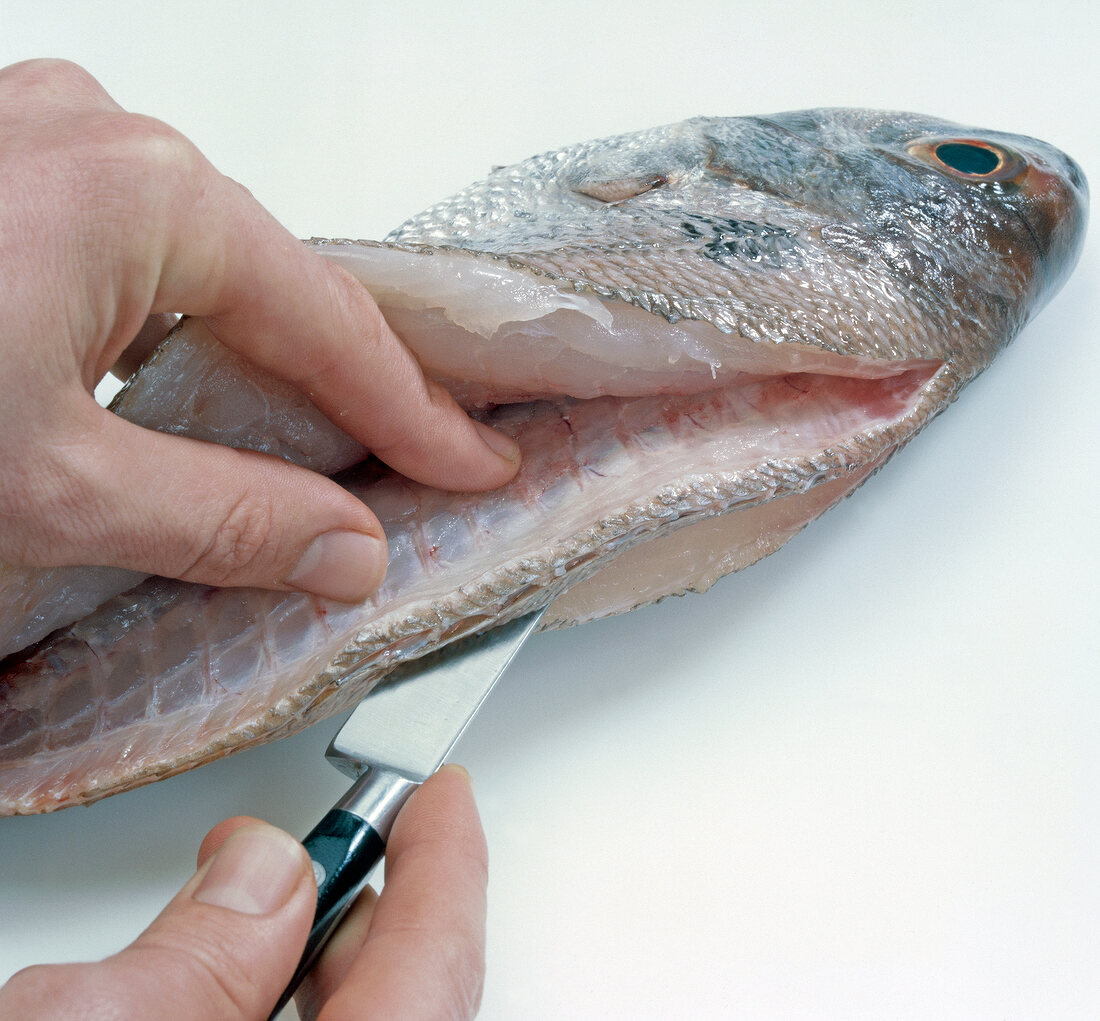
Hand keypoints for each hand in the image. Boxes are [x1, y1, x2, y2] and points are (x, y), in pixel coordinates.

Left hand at [0, 59, 519, 601]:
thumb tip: (344, 551)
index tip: (472, 464)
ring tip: (312, 434)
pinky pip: (137, 243)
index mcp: (139, 188)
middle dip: (341, 380)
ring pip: (207, 261)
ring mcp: (43, 138)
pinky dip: (179, 319)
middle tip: (417, 457)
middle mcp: (99, 135)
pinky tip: (183, 381)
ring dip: (258, 351)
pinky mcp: (6, 168)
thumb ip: (217, 519)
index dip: (411, 412)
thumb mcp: (50, 488)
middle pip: (275, 282)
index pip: (329, 323)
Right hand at [0, 765, 486, 1019]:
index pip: (438, 956)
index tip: (445, 792)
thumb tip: (259, 872)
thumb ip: (191, 956)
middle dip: (371, 902)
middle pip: (413, 991)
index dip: (447, 859)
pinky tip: (232, 990)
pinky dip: (275, 1006)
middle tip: (336, 841)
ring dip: (317, 964)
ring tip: (267, 913)